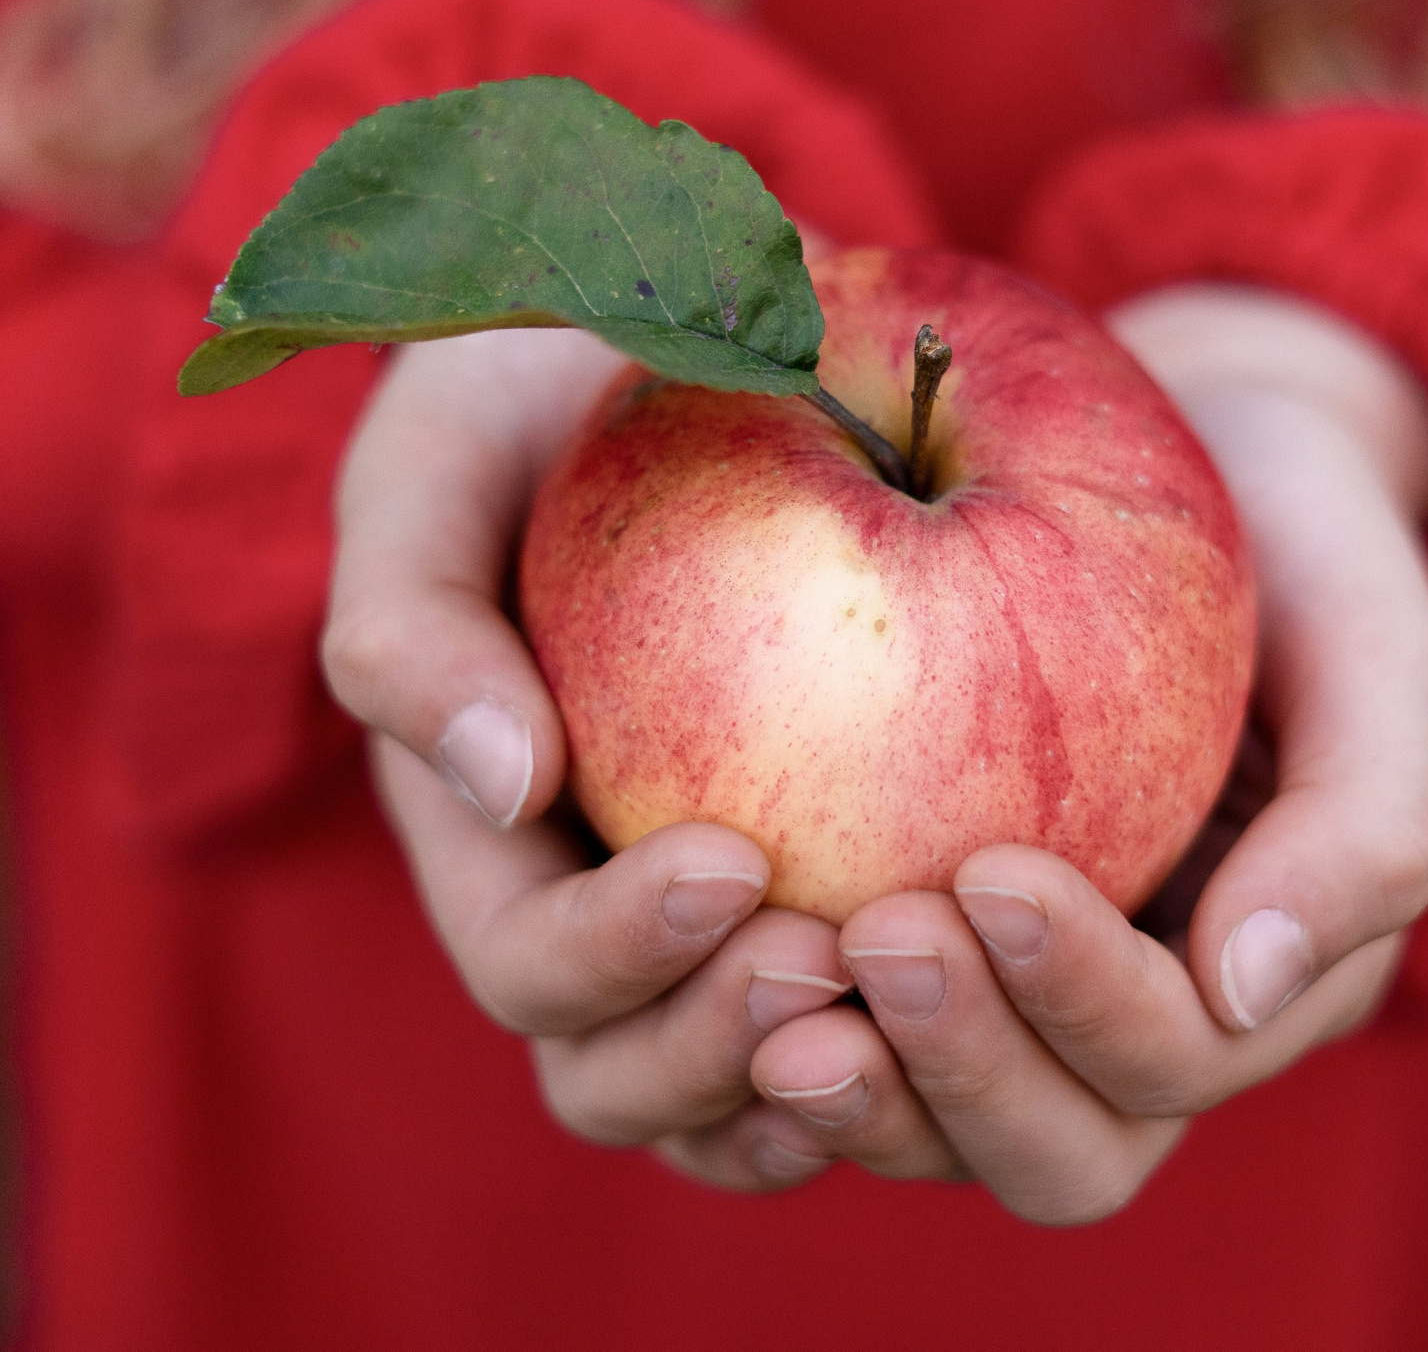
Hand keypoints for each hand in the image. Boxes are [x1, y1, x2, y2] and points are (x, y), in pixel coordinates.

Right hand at [324, 329, 859, 1190]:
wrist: (687, 328)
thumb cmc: (526, 386)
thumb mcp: (437, 460)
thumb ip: (419, 619)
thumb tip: (507, 784)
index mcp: (488, 843)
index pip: (531, 967)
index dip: (615, 951)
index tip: (728, 855)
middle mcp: (595, 916)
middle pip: (623, 1079)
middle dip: (714, 1050)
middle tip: (829, 956)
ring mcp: (714, 927)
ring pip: (744, 1099)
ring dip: (818, 1081)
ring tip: (905, 996)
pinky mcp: (840, 890)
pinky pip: (877, 1027)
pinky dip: (922, 1043)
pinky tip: (1008, 996)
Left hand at [741, 285, 1427, 1220]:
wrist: (1204, 458)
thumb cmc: (1308, 548)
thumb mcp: (1377, 649)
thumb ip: (1362, 826)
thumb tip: (1246, 990)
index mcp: (1256, 986)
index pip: (1170, 1059)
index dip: (1083, 999)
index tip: (989, 870)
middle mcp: (1131, 1031)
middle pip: (1055, 1154)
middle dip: (960, 1073)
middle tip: (870, 939)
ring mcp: (1012, 1004)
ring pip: (928, 1134)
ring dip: (854, 1085)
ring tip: (764, 983)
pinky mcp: (900, 949)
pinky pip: (833, 1042)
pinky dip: (760, 1037)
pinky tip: (691, 956)